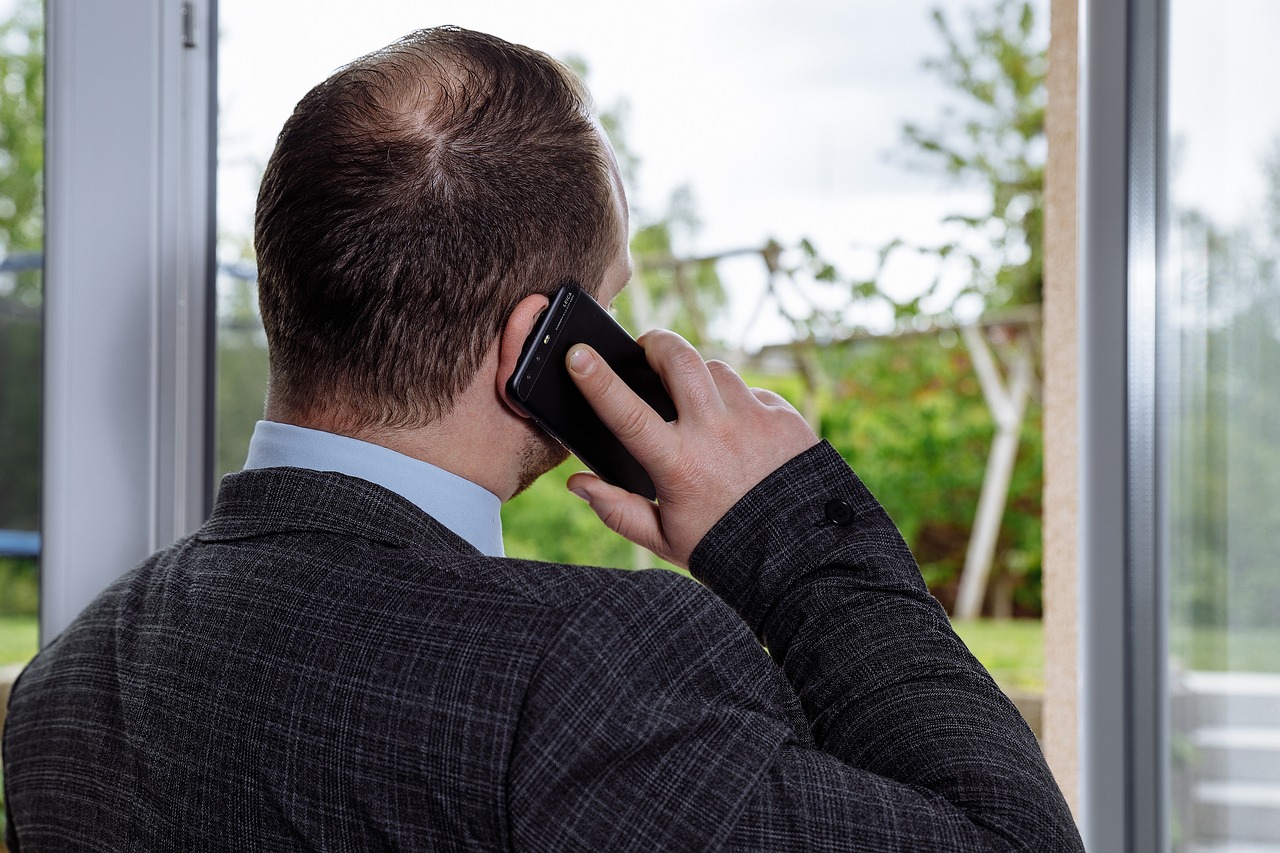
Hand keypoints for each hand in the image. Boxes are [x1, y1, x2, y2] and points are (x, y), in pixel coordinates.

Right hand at [564, 330, 818, 568]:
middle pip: (679, 358)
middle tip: (645, 350)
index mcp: (679, 465)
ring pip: (715, 370)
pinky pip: (752, 392)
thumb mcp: (666, 539)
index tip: (577, 353)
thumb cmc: (726, 548)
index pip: (627, 411)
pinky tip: (739, 433)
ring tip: (696, 405)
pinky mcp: (785, 417)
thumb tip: (578, 483)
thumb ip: (618, 510)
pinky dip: (737, 404)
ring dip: (698, 379)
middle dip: (655, 342)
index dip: (597, 379)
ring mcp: (754, 420)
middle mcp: (716, 433)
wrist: (803, 559)